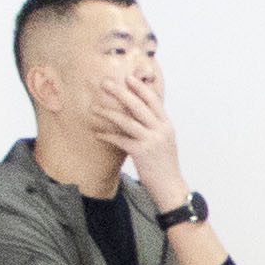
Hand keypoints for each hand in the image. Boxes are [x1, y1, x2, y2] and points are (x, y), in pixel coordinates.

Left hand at [109, 55, 189, 208]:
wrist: (170, 186)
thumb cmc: (164, 165)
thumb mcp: (165, 142)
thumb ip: (155, 127)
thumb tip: (141, 116)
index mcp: (166, 126)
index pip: (154, 100)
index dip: (141, 88)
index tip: (128, 78)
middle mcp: (160, 130)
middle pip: (139, 105)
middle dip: (121, 92)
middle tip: (106, 83)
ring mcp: (151, 141)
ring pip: (127, 120)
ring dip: (109, 112)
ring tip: (94, 107)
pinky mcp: (141, 153)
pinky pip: (120, 140)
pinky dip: (107, 136)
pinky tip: (97, 133)